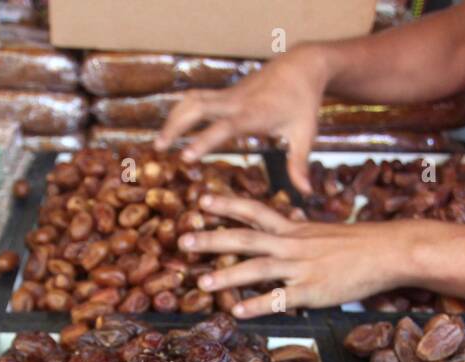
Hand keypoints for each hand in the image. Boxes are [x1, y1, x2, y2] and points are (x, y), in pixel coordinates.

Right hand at [154, 46, 329, 193]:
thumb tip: (305, 191)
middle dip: (176, 125)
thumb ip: (299, 163)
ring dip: (173, 117)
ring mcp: (228, 95)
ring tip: (159, 142)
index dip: (204, 140)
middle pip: (198, 107)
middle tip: (158, 148)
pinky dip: (181, 111)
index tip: (186, 156)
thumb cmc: (304, 102)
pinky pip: (197, 99)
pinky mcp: (225, 93)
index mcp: (254, 114)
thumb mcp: (305, 134)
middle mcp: (236, 102)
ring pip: (192, 99)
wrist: (301, 66)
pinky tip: (172, 128)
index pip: (225, 127)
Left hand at [181, 194, 417, 317]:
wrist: (388, 251)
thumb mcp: (322, 231)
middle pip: (245, 238)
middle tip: (183, 240)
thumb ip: (297, 232)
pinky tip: (237, 311)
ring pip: (256, 268)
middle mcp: (292, 244)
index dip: (227, 205)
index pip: (254, 211)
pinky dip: (256, 305)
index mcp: (293, 228)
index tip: (200, 201)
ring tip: (201, 284)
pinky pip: (278, 298)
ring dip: (226, 276)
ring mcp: (300, 267)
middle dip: (213, 239)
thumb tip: (282, 225)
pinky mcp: (311, 290)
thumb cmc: (358, 244)